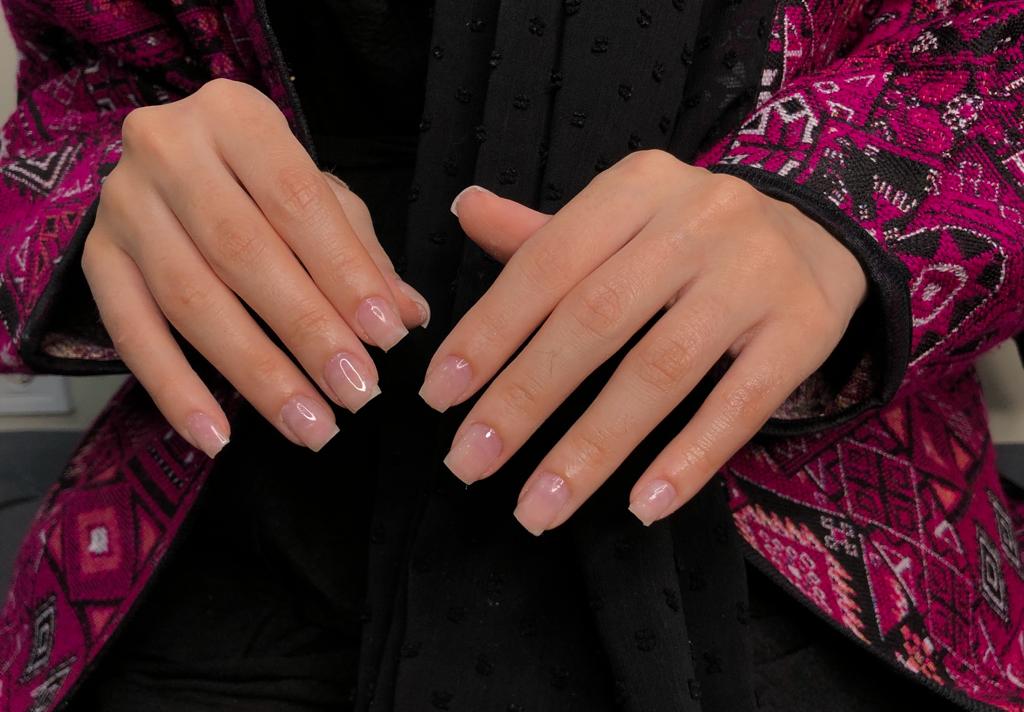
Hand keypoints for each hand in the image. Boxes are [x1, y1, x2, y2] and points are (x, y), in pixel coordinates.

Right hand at [82, 79, 428, 456]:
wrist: (172, 160)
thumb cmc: (262, 181)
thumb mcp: (319, 196)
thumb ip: (361, 253)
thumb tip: (407, 314)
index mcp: (236, 117)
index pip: (298, 200)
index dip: (345, 272)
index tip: (386, 336)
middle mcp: (167, 149)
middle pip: (243, 252)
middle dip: (307, 331)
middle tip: (356, 391)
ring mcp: (123, 206)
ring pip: (191, 300)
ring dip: (257, 373)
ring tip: (311, 424)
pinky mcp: (96, 258)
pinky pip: (132, 334)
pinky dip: (176, 391)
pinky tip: (217, 435)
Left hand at [421, 150, 866, 533]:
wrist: (820, 232)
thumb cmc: (694, 239)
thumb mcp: (624, 218)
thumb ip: (545, 232)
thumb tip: (465, 210)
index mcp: (637, 187)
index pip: (548, 262)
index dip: (490, 331)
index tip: (439, 396)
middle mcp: (698, 219)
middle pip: (595, 318)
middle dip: (524, 398)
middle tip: (469, 463)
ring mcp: (756, 273)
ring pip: (660, 370)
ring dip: (591, 448)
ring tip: (538, 508)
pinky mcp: (805, 328)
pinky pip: (739, 404)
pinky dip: (687, 459)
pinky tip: (641, 507)